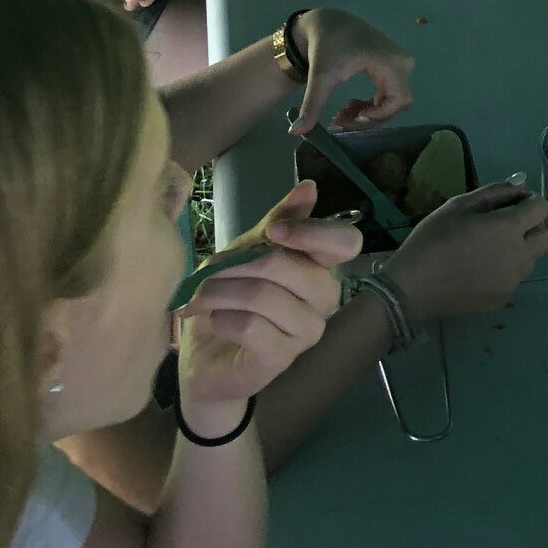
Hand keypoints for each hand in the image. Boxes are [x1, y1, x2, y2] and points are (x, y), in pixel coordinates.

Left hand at [176, 182, 360, 414]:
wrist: (204, 357)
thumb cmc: (231, 299)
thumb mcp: (247, 251)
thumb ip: (278, 221)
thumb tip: (310, 187)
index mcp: (319, 266)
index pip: (346, 242)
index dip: (313, 232)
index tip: (273, 231)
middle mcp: (324, 299)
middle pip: (294, 267)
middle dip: (240, 263)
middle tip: (208, 270)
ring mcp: (306, 332)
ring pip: (266, 296)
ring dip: (221, 291)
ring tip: (201, 296)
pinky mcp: (281, 359)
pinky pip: (251, 326)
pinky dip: (222, 318)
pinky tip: (215, 321)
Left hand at [289, 8, 414, 133]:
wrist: (327, 23)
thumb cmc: (327, 46)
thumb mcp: (320, 76)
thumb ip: (312, 105)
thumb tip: (296, 132)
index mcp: (390, 61)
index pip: (397, 100)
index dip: (377, 116)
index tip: (349, 121)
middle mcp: (402, 63)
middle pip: (396, 103)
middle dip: (369, 118)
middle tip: (341, 122)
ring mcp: (401, 64)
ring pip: (393, 101)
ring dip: (369, 114)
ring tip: (343, 114)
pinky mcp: (394, 67)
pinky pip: (390, 94)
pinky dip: (372, 105)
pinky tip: (352, 105)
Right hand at [385, 181, 547, 323]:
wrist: (412, 288)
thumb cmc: (432, 240)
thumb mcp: (458, 206)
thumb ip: (494, 193)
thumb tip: (519, 187)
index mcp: (508, 229)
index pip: (541, 208)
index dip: (529, 201)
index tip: (510, 204)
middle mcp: (517, 257)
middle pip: (544, 237)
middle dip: (531, 227)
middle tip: (504, 226)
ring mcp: (511, 282)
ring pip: (531, 260)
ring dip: (520, 250)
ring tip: (490, 249)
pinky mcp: (501, 300)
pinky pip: (515, 279)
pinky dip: (506, 270)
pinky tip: (480, 269)